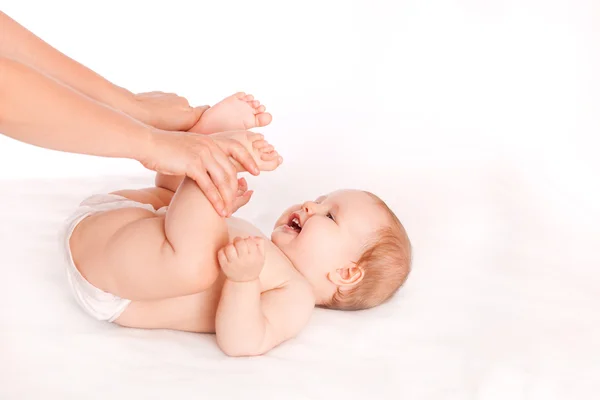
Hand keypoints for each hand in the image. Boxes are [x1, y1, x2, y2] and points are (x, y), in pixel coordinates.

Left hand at [131, 91, 208, 130]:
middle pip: (188, 110)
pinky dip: (161, 107)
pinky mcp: (162, 93)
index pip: (204, 110)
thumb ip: (185, 130)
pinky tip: (153, 114)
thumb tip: (189, 131)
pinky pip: (165, 101)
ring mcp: (172, 96)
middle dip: (182, 116)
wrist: (135, 111)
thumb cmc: (154, 127)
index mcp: (190, 115)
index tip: (199, 121)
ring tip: (160, 122)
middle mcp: (184, 103)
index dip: (203, 115)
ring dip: (171, 112)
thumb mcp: (175, 135)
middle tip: (173, 127)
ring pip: (176, 106)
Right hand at [139, 130, 259, 215]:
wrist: (147, 142)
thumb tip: (207, 163)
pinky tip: (220, 210)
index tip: (256, 172)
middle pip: (231, 170)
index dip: (248, 160)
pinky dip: (216, 200)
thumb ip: (200, 152)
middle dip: (235, 189)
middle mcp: (209, 146)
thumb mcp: (188, 146)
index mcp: (210, 140)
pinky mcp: (192, 165)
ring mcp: (202, 155)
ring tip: (228, 212)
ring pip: (223, 180)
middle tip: (237, 204)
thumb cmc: (164, 147)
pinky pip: (209, 186)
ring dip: (227, 198)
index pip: (237, 148)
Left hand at [218, 237, 265, 281]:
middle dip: (238, 240)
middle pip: (239, 243)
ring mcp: (233, 264)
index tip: (247, 243)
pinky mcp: (224, 266)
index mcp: (254, 257)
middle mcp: (244, 260)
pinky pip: (220, 253)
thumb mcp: (262, 256)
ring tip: (233, 248)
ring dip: (230, 245)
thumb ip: (260, 243)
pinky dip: (223, 250)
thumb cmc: (253, 266)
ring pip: (229, 247)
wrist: (244, 282)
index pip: (250, 241)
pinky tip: (227, 253)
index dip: (247, 239)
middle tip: (238, 244)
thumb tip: (251, 236)